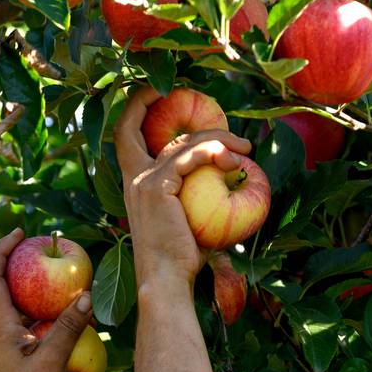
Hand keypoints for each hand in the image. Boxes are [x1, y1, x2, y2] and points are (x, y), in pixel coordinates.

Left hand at [0, 228, 91, 371]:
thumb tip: (87, 294)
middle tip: (42, 249)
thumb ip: (70, 325)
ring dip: (29, 287)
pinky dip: (35, 309)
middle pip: (0, 285)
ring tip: (54, 279)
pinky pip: (19, 320)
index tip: (20, 232)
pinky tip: (56, 315)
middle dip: (19, 263)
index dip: (2, 249)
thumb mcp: (54, 359)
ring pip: (11, 304)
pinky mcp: (7, 352)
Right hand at [114, 86, 250, 289]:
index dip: (138, 106)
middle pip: (147, 125)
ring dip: (218, 138)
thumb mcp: (188, 217)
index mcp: (134, 181)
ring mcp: (143, 180)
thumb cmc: (182, 258)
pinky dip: (215, 153)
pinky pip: (190, 158)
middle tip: (223, 119)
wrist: (167, 280)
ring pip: (182, 142)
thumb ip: (196, 192)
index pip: (126, 132)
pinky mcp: (158, 186)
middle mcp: (133, 176)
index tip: (162, 92)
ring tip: (246, 149)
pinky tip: (235, 160)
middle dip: (176, 108)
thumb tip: (231, 176)